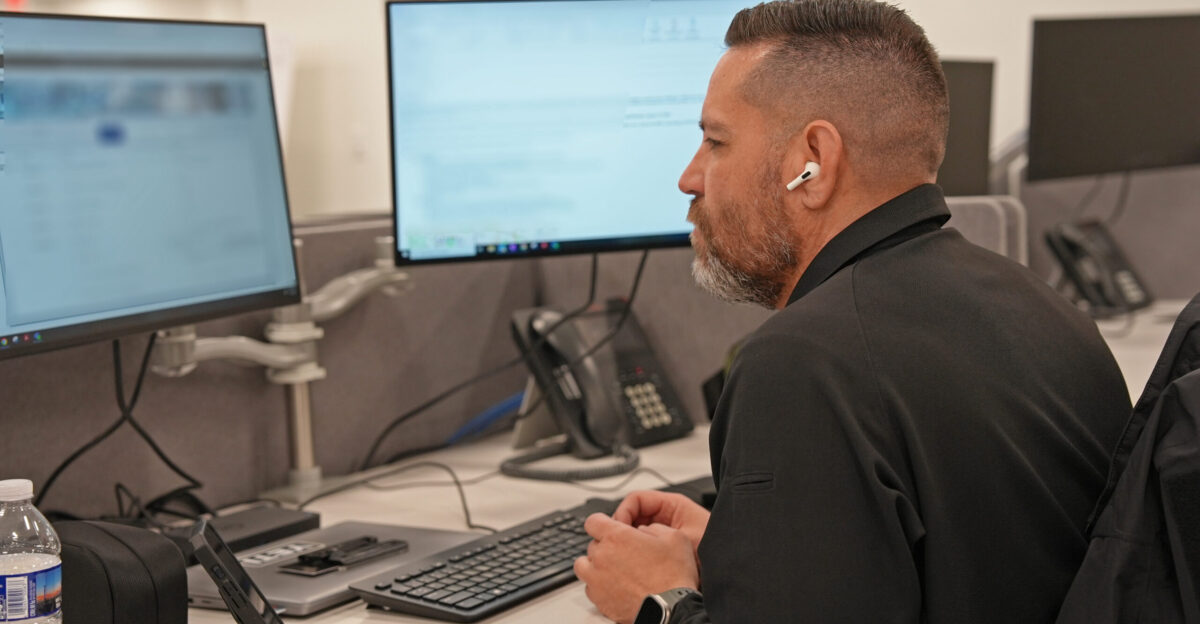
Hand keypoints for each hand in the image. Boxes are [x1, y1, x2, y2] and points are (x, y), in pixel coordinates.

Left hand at [574, 513, 699, 623]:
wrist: (671, 609)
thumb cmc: (673, 576)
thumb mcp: (674, 537)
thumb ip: (653, 527)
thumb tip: (643, 531)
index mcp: (617, 537)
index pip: (593, 521)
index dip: (602, 523)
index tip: (610, 529)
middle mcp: (601, 557)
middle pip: (591, 545)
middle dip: (604, 547)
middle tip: (623, 554)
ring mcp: (597, 580)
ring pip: (583, 566)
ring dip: (595, 565)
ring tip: (613, 570)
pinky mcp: (599, 600)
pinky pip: (590, 588)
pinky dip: (599, 586)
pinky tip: (615, 587)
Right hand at [612, 491, 709, 555]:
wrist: (729, 570)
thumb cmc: (716, 549)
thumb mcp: (684, 537)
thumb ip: (656, 531)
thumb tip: (627, 529)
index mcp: (673, 506)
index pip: (636, 499)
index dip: (623, 512)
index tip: (618, 528)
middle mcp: (666, 517)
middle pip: (633, 515)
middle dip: (623, 528)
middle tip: (616, 543)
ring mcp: (663, 532)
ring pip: (635, 532)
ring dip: (628, 542)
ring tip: (624, 554)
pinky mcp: (662, 549)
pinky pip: (642, 547)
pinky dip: (635, 553)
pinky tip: (634, 563)